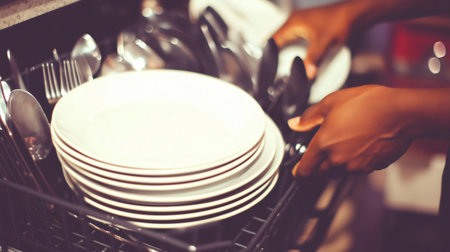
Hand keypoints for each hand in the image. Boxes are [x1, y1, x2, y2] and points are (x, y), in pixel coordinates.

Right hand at [272, 3, 355, 78]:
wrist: (355, 14)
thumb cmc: (339, 21)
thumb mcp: (323, 43)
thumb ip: (313, 59)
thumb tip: (306, 74)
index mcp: (293, 23)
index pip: (273, 40)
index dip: (268, 54)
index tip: (268, 67)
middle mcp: (294, 22)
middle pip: (277, 40)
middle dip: (274, 54)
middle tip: (273, 68)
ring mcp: (301, 24)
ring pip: (285, 39)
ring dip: (283, 51)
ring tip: (281, 65)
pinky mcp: (308, 28)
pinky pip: (294, 39)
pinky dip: (292, 48)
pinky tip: (297, 56)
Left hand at [288, 85, 412, 177]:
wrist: (401, 112)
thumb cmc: (368, 104)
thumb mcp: (332, 102)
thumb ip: (310, 116)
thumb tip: (295, 123)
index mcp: (324, 144)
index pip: (305, 170)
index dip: (299, 172)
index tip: (297, 172)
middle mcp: (339, 160)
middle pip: (321, 171)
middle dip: (319, 163)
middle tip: (325, 147)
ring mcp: (357, 166)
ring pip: (340, 170)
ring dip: (339, 161)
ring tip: (348, 139)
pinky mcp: (372, 167)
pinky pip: (358, 168)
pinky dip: (356, 159)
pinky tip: (362, 142)